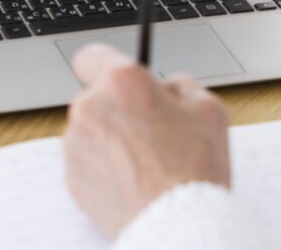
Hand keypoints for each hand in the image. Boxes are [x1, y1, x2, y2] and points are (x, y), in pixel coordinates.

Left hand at [62, 43, 229, 238]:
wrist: (178, 225)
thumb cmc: (194, 169)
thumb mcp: (208, 109)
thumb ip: (181, 85)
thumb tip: (166, 86)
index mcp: (122, 82)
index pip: (92, 56)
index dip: (106, 66)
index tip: (119, 80)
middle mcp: (90, 107)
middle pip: (94, 96)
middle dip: (116, 108)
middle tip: (147, 129)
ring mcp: (76, 143)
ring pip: (89, 130)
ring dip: (109, 138)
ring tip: (143, 161)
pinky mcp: (72, 176)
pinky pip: (85, 160)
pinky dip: (102, 166)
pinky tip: (131, 179)